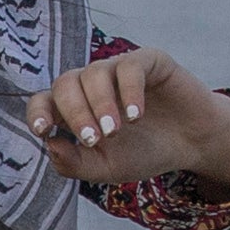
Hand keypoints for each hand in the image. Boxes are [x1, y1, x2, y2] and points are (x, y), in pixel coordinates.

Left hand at [28, 43, 223, 186]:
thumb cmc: (144, 152)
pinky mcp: (148, 61)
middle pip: (65, 84)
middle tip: (95, 140)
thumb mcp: (106, 168)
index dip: (38, 112)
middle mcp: (91, 85)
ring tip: (117, 131)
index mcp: (75, 109)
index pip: (43, 101)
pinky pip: (129, 66)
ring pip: (93, 73)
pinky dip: (129, 91)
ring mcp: (118, 70)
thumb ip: (75, 162)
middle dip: (75, 113)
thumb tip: (49, 144)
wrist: (191, 145)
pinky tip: (136, 115)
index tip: (43, 130)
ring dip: (101, 104)